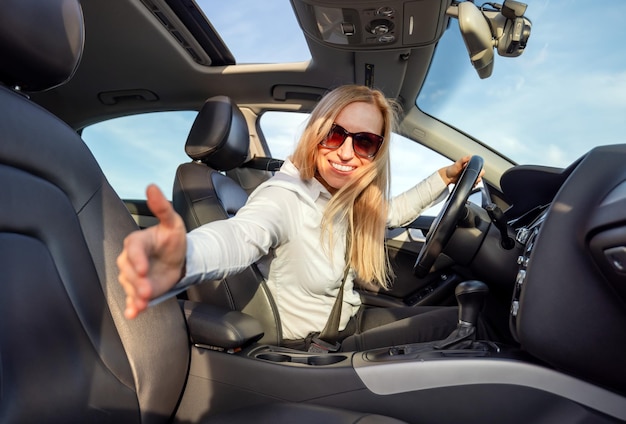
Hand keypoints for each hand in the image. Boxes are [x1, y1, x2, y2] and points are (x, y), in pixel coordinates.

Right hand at [116, 184, 186, 318]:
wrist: (179, 259)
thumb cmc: (173, 239)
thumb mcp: (173, 222)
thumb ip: (162, 207)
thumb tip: (152, 186)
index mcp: (137, 242)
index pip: (132, 250)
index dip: (137, 260)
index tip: (144, 268)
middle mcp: (131, 260)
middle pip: (129, 271)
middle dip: (137, 282)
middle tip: (148, 291)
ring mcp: (134, 276)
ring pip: (130, 287)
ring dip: (135, 296)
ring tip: (143, 303)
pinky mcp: (138, 290)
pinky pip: (132, 299)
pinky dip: (132, 307)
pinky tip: (133, 313)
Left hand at [439, 155, 483, 185]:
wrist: (447, 176)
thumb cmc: (452, 169)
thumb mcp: (457, 163)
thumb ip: (463, 159)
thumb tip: (470, 156)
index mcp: (471, 165)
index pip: (480, 168)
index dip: (480, 172)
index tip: (476, 174)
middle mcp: (472, 170)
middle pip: (480, 175)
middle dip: (478, 177)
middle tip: (472, 178)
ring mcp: (470, 176)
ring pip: (478, 180)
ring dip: (475, 182)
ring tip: (470, 182)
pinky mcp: (468, 181)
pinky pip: (474, 184)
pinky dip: (473, 185)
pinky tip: (469, 184)